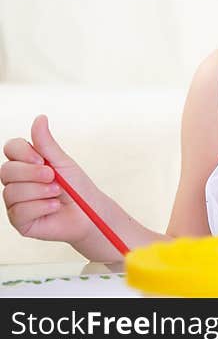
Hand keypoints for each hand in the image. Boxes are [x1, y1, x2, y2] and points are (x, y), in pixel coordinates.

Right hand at [1, 115, 100, 244]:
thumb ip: (47, 143)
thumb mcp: (62, 162)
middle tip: (53, 177)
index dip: (22, 152)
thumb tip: (40, 118)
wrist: (89, 213)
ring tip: (57, 193)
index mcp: (26, 163)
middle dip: (32, 173)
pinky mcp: (19, 220)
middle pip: (6, 170)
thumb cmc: (77, 186)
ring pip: (11, 192)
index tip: (41, 158)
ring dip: (40, 192)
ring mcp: (15, 201)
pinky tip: (54, 206)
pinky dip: (41, 207)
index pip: (10, 148)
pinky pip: (19, 211)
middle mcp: (17, 181)